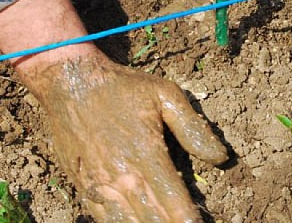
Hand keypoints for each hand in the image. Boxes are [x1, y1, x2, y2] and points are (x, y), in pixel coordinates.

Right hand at [22, 50, 227, 221]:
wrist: (70, 82)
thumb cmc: (121, 88)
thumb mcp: (165, 95)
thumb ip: (193, 128)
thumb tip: (221, 157)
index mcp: (148, 155)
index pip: (176, 205)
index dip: (190, 221)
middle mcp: (124, 177)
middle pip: (154, 222)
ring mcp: (100, 186)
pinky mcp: (83, 187)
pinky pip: (103, 218)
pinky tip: (134, 221)